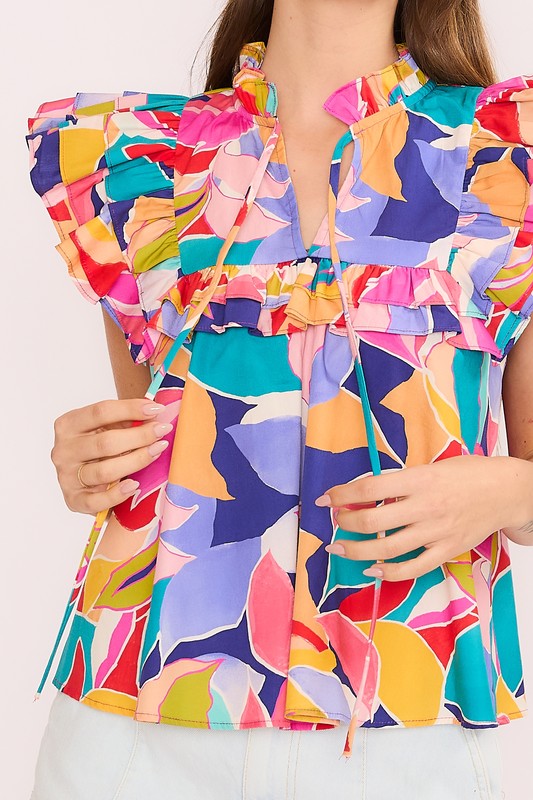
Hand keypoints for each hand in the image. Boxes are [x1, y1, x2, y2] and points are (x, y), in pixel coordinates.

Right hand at [50, 398, 172, 515]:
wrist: (85, 479)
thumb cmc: (100, 448)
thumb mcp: (107, 427)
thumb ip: (125, 420)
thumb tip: (154, 412)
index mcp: (68, 425)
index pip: (100, 412)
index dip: (130, 409)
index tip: (156, 408)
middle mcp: (63, 450)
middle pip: (105, 442)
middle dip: (139, 435)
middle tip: (163, 430)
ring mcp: (66, 477)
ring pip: (104, 471)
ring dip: (136, 461)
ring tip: (157, 451)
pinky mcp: (74, 500)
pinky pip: (96, 501)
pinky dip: (117, 494)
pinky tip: (135, 485)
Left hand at [316, 455, 530, 581]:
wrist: (506, 491)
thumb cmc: (467, 473)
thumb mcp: (431, 466)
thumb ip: (401, 480)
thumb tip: (365, 493)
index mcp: (419, 479)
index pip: (369, 488)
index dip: (341, 494)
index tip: (326, 498)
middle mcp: (425, 506)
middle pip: (372, 521)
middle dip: (345, 523)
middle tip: (336, 521)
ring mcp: (436, 532)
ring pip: (387, 548)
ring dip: (357, 550)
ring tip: (340, 547)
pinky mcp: (447, 551)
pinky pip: (413, 568)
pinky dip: (389, 572)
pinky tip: (372, 569)